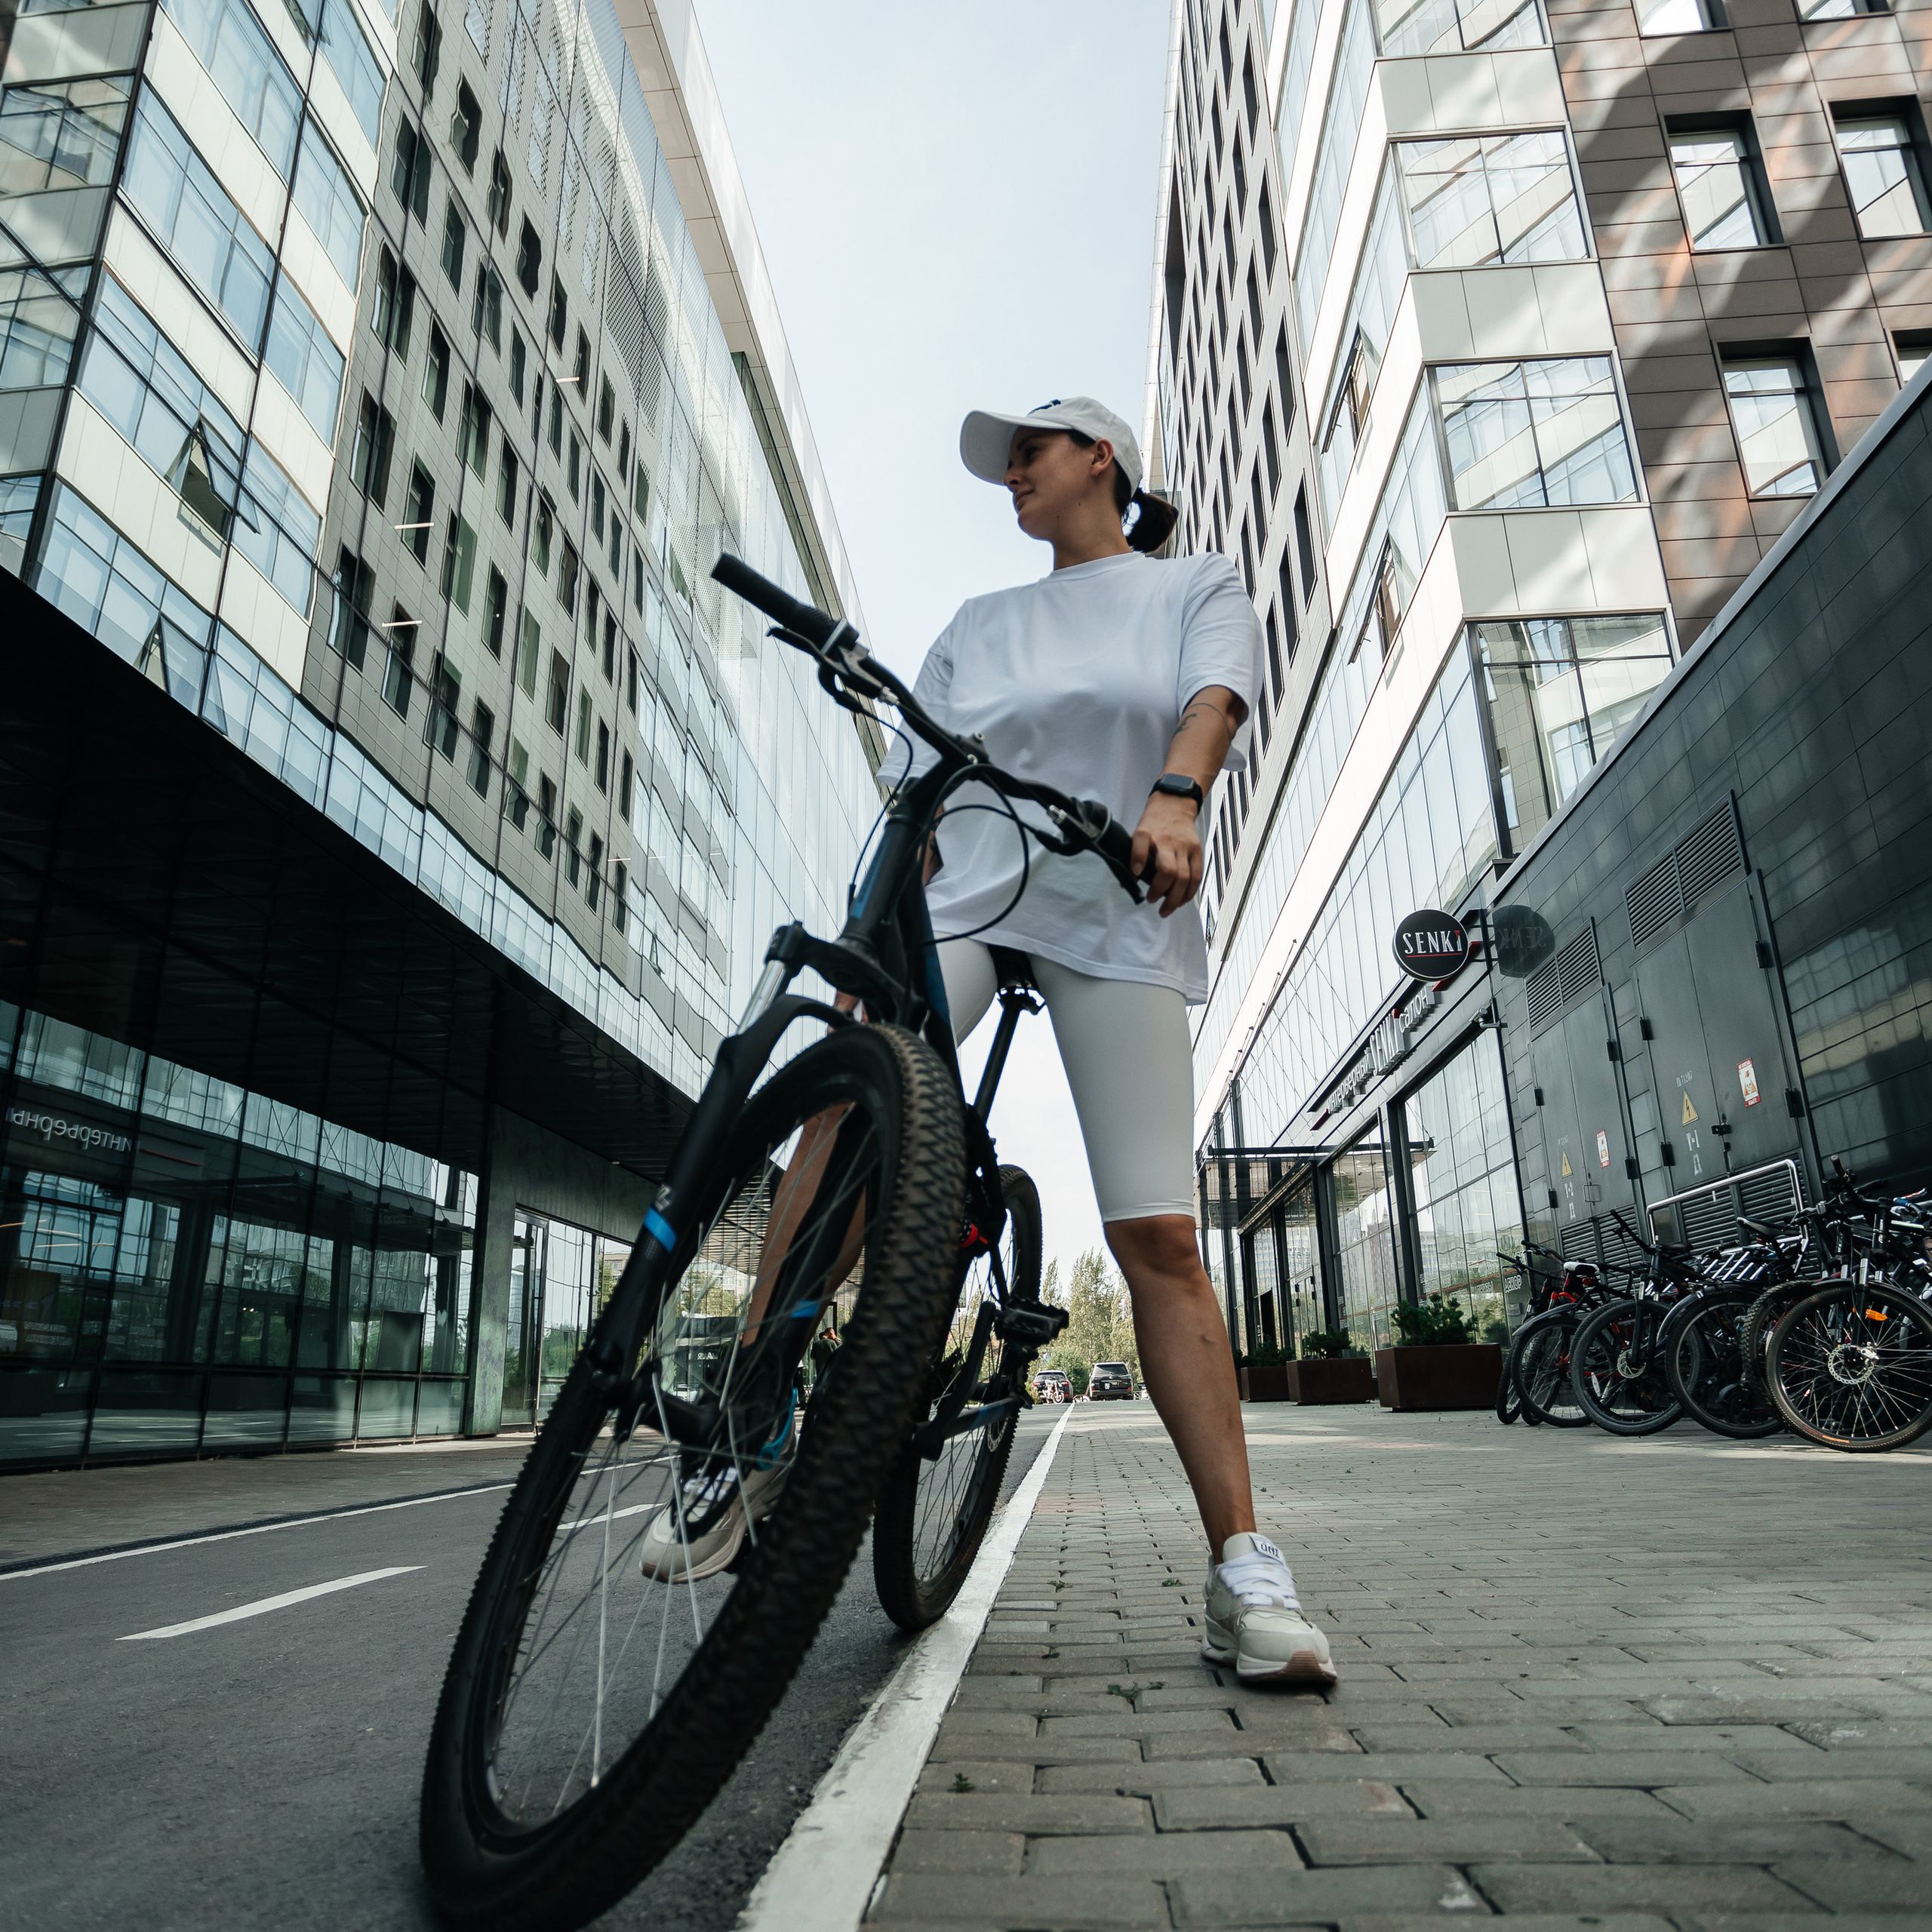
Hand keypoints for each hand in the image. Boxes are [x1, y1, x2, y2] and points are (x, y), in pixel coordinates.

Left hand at [1130, 792, 1203, 918]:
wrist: (1175, 805)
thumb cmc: (1153, 824)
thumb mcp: (1138, 833)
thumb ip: (1132, 856)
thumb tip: (1126, 884)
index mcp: (1147, 833)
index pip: (1140, 841)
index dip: (1137, 858)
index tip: (1135, 873)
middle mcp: (1167, 840)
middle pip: (1168, 870)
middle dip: (1160, 891)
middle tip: (1152, 901)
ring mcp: (1185, 846)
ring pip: (1184, 877)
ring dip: (1175, 898)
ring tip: (1165, 910)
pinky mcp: (1197, 850)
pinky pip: (1197, 876)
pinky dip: (1189, 892)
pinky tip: (1180, 901)